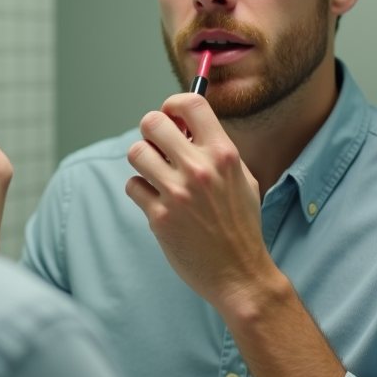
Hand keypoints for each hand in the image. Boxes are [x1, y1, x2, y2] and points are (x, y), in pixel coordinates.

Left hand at [125, 93, 273, 310]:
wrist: (240, 273)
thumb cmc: (241, 225)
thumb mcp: (242, 179)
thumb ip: (216, 150)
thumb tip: (185, 124)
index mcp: (224, 154)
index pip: (190, 104)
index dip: (173, 104)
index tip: (170, 114)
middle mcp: (199, 169)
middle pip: (152, 122)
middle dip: (151, 130)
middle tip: (158, 145)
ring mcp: (177, 193)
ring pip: (136, 152)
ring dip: (143, 160)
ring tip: (155, 173)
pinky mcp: (159, 217)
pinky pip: (133, 186)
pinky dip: (140, 191)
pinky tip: (156, 201)